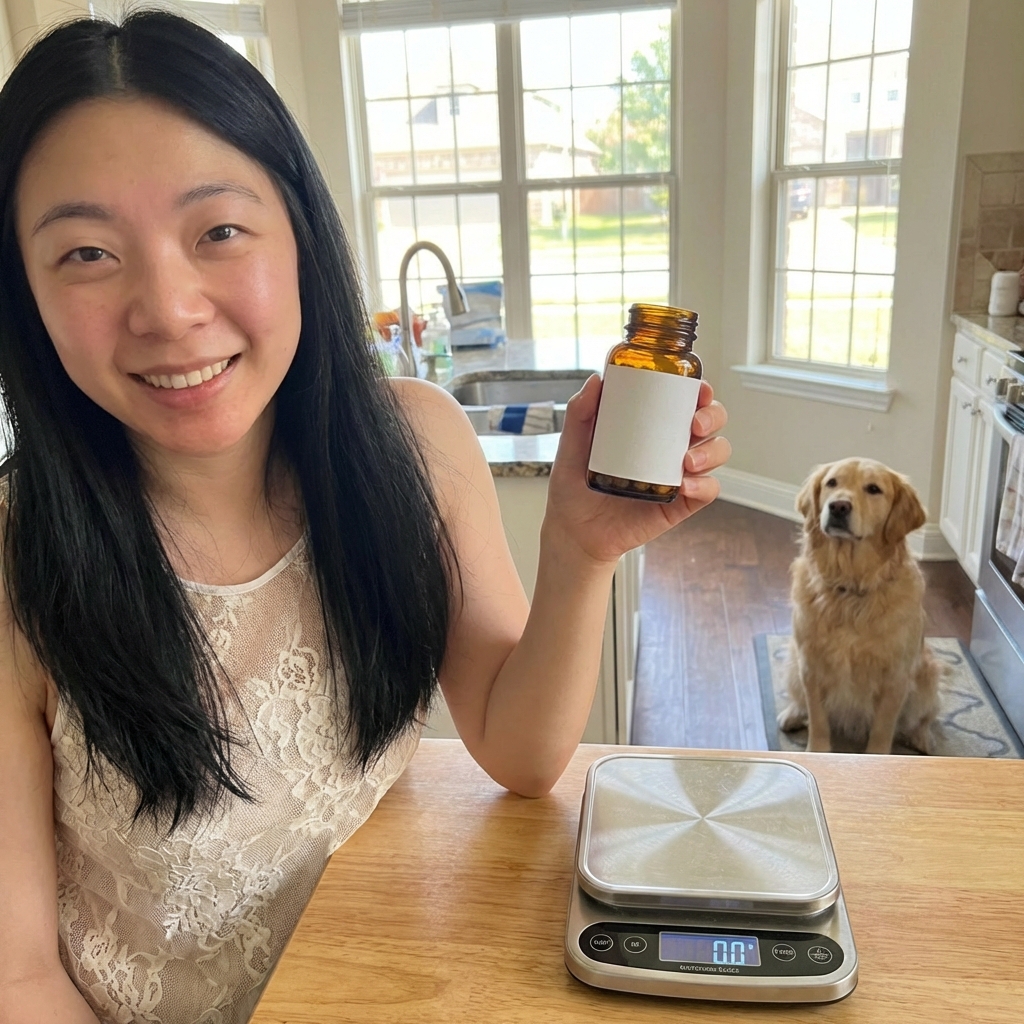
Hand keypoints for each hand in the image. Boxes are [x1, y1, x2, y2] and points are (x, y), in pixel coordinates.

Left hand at [544, 374, 729, 566]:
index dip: (700, 392)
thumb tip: (595, 381)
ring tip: (688, 461)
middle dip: (713, 417)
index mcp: (650, 426)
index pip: (684, 401)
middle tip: (695, 423)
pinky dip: (703, 486)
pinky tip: (685, 486)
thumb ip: (579, 413)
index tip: (699, 388)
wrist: (574, 531)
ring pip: (715, 454)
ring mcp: (677, 475)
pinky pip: (705, 491)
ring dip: (711, 452)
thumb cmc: (573, 487)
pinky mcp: (679, 504)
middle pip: (709, 423)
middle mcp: (669, 447)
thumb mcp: (572, 446)